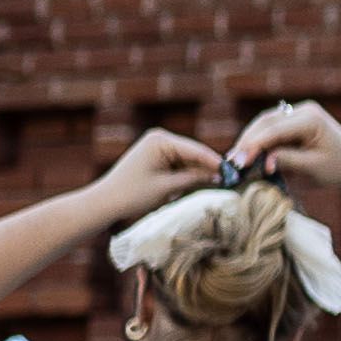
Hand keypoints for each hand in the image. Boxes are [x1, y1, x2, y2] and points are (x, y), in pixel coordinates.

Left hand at [89, 126, 230, 214]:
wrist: (105, 202)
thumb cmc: (133, 194)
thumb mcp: (168, 187)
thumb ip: (194, 178)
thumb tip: (218, 175)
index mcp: (160, 140)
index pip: (196, 150)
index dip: (216, 162)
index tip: (235, 173)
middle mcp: (159, 138)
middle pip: (193, 153)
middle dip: (208, 167)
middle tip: (230, 180)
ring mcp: (157, 146)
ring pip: (187, 160)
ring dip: (198, 173)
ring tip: (216, 184)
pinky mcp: (156, 157)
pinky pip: (178, 164)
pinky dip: (187, 175)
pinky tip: (197, 184)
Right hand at [228, 100, 340, 203]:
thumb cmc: (339, 167)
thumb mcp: (314, 167)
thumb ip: (288, 161)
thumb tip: (263, 161)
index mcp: (311, 119)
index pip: (274, 130)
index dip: (254, 146)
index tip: (239, 162)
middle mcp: (303, 110)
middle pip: (265, 123)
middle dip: (247, 142)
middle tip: (231, 162)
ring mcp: (298, 113)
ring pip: (264, 124)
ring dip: (249, 140)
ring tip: (235, 160)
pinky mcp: (293, 120)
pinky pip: (271, 128)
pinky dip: (259, 140)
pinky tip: (248, 154)